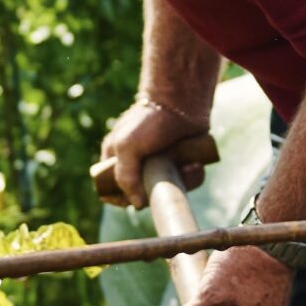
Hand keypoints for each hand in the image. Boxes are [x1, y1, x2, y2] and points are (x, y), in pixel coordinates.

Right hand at [99, 96, 213, 208]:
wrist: (182, 101)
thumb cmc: (149, 120)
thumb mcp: (127, 146)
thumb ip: (125, 176)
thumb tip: (136, 204)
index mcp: (117, 158)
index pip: (111, 188)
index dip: (120, 199)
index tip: (134, 201)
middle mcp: (138, 163)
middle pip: (143, 194)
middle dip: (156, 190)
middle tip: (165, 176)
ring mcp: (161, 163)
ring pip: (168, 189)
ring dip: (179, 183)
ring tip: (186, 166)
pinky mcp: (182, 162)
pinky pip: (187, 180)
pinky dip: (192, 176)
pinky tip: (194, 164)